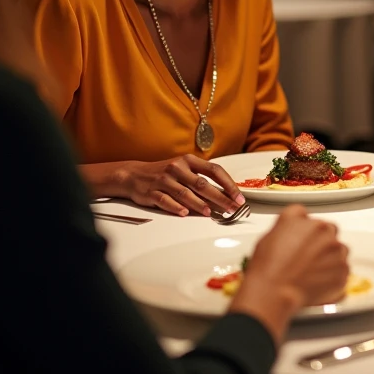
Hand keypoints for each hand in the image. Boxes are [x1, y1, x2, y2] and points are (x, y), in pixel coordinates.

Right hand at [109, 155, 245, 216]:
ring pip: (185, 193)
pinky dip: (175, 207)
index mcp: (189, 160)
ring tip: (211, 213)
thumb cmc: (165, 173)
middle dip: (220, 197)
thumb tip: (226, 194)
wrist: (134, 174)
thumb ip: (202, 178)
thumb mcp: (184, 169)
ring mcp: (164, 180)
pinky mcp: (151, 192)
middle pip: (202, 184)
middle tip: (231, 209)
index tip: (238, 197)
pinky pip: (165, 200)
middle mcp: (178, 168)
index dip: (228, 184)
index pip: (214, 170)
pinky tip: (185, 213)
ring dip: (199, 204)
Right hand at [230, 205, 349, 342]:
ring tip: (313, 271)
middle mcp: (323, 231)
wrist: (275, 290)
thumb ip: (287, 227)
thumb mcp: (269, 236)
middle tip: (307, 257)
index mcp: (303, 220)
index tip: (303, 237)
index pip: (308, 218)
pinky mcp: (342, 269)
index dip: (304, 230)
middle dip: (320, 242)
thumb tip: (292, 230)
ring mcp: (336, 250)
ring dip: (330, 257)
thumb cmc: (269, 266)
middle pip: (328, 231)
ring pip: (338, 249)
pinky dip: (333, 274)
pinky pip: (342, 269)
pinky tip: (318, 281)